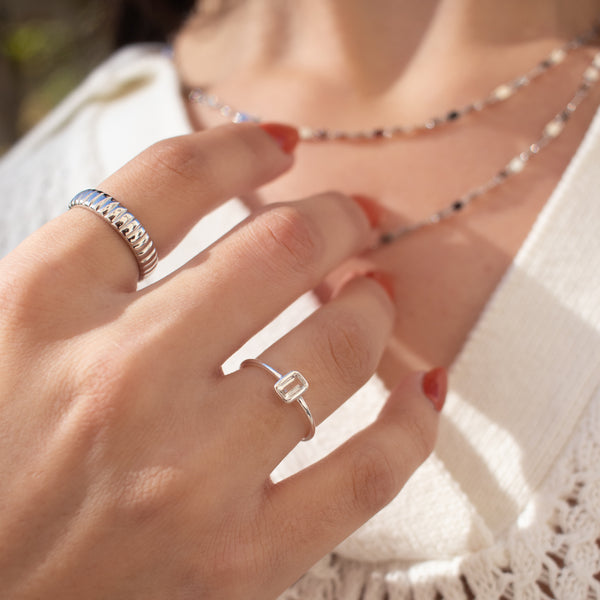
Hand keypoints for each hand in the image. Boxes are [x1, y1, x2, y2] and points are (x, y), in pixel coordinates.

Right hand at [0, 123, 443, 598]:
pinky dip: (413, 423)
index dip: (235, 147)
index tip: (276, 145)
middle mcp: (121, 376)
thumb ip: (84, 269)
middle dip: (335, 218)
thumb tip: (190, 206)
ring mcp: (187, 472)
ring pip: (336, 347)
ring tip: (375, 294)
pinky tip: (424, 388)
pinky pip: (366, 474)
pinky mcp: (238, 562)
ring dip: (372, 305)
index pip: (166, 182)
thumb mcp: (2, 336)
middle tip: (354, 219)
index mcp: (43, 308)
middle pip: (276, 248)